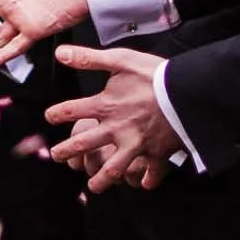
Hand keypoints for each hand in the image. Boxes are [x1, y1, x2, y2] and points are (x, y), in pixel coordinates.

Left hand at [48, 46, 182, 192]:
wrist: (190, 94)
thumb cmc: (156, 76)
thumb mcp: (120, 60)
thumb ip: (89, 59)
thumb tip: (60, 53)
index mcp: (106, 106)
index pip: (71, 111)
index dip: (57, 113)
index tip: (50, 117)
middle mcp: (117, 129)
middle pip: (84, 144)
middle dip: (67, 151)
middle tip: (56, 156)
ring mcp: (137, 145)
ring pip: (114, 169)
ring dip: (101, 180)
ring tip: (93, 186)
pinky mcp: (159, 153)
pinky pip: (152, 172)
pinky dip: (148, 180)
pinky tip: (143, 185)